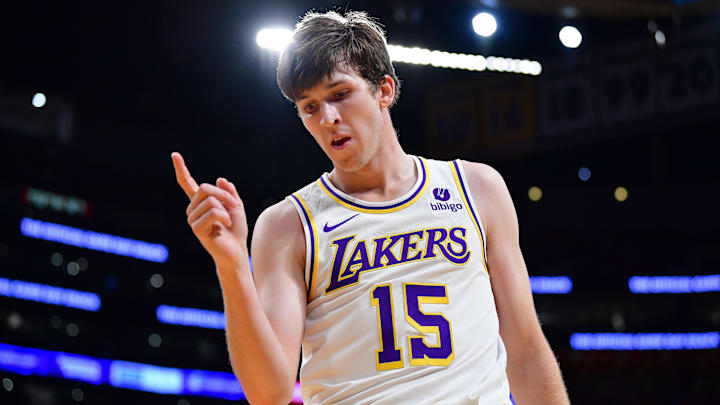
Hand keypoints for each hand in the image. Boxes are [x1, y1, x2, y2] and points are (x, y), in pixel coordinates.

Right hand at [171, 152, 248, 269]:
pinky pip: (213, 212)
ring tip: (228, 221)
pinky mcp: (196, 229)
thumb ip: (229, 192)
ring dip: (226, 208)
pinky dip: (224, 217)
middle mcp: (193, 210)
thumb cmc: (235, 230)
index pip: (187, 184)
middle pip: (205, 188)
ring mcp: (193, 219)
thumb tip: (220, 179)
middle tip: (234, 206)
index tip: (174, 155)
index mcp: (201, 203)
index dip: (181, 169)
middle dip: (224, 195)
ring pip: (210, 201)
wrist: (237, 250)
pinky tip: (224, 226)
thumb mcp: (236, 206)